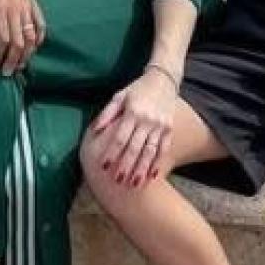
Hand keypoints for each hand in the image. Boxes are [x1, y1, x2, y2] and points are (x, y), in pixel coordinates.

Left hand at [0, 0, 45, 74]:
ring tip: (20, 64)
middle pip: (19, 41)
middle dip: (14, 60)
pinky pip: (40, 23)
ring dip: (27, 53)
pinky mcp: (32, 1)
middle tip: (7, 72)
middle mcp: (14, 7)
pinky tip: (33, 48)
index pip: (3, 39)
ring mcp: (25, 4)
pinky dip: (39, 37)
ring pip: (32, 35)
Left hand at [89, 64, 180, 186]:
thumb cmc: (137, 89)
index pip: (120, 137)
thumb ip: (108, 113)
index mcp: (132, 112)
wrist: (163, 80)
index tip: (104, 167)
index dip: (111, 153)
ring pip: (150, 151)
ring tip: (134, 184)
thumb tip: (95, 129)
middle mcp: (147, 120)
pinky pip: (164, 149)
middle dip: (126, 166)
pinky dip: (158, 163)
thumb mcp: (119, 96)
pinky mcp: (169, 129)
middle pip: (135, 147)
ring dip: (142, 169)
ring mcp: (160, 125)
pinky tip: (152, 175)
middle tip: (118, 181)